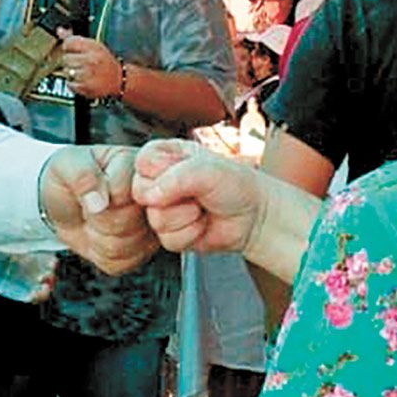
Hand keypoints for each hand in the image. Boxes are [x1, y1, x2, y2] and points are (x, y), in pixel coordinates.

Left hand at [38, 144, 156, 275]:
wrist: (61, 204)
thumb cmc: (69, 177)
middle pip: (130, 220)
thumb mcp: (66, 164)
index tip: (91, 189)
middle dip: (100, 218)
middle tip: (90, 205)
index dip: (104, 196)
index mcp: (140, 166)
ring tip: (94, 219)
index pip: (128, 190)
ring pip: (129, 245)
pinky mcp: (143, 250)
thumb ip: (82, 175)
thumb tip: (100, 200)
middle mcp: (154, 196)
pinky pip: (124, 262)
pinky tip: (98, 236)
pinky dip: (102, 254)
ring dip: (99, 237)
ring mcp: (151, 225)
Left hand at [54, 32, 123, 100]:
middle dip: (70, 61)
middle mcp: (90, 59)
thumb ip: (75, 38)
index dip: (68, 47)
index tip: (71, 50)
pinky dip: (73, 83)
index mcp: (93, 47)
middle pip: (66, 58)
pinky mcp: (85, 87)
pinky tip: (81, 81)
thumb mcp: (94, 46)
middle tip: (78, 63)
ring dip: (71, 73)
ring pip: (67, 71)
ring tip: (81, 72)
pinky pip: (69, 83)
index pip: (69, 42)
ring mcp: (87, 74)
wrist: (118, 79)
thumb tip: (59, 30)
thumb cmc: (105, 62)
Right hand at [131, 139, 268, 254]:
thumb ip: (176, 177)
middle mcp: (162, 182)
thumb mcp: (207, 170)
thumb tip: (150, 196)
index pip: (142, 162)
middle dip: (174, 198)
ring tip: (202, 208)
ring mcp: (165, 209)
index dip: (159, 171)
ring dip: (186, 218)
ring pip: (155, 220)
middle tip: (196, 193)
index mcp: (167, 157)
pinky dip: (190, 234)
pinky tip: (203, 224)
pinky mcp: (171, 233)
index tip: (182, 172)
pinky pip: (167, 240)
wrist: (255, 216)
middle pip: (141, 194)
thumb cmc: (236, 185)